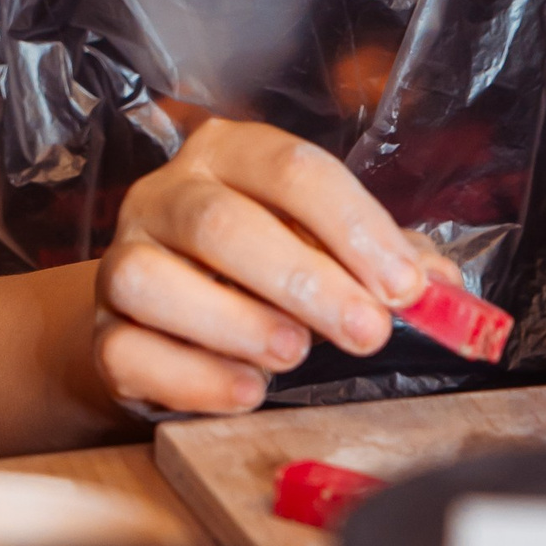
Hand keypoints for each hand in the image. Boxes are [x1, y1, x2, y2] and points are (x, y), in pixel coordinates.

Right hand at [92, 118, 440, 415]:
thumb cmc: (258, 269)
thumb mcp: (326, 248)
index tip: (403, 287)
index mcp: (228, 155)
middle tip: (366, 331)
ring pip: (155, 281)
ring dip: (236, 322)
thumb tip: (444, 290)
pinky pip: (129, 351)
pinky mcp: (101, 333)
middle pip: (222, 223)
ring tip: (293, 353)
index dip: (354, 227)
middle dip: (305, 280)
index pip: (292, 170)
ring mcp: (121, 262)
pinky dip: (194, 376)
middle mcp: (164, 196)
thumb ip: (384, 261)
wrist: (163, 315)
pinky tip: (248, 390)